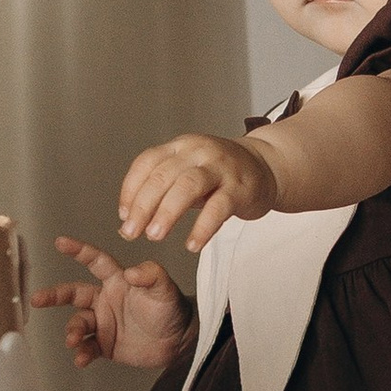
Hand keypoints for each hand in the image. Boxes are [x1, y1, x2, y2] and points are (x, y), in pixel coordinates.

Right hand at [35, 240, 195, 369]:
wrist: (180, 342)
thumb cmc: (174, 310)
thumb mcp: (165, 288)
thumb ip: (151, 275)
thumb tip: (130, 272)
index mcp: (117, 281)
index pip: (94, 260)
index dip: (78, 251)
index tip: (60, 242)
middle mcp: (106, 300)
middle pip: (73, 293)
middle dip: (54, 295)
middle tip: (37, 299)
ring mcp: (104, 323)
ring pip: (78, 324)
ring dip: (73, 331)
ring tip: (74, 341)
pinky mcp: (106, 345)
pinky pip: (88, 347)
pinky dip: (82, 353)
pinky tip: (82, 359)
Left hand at [116, 131, 278, 252]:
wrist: (266, 167)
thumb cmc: (221, 174)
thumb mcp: (188, 172)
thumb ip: (162, 191)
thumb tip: (129, 220)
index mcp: (180, 147)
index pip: (147, 163)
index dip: (130, 190)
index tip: (124, 216)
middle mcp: (198, 152)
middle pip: (163, 175)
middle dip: (143, 206)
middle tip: (131, 233)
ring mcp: (221, 167)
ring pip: (187, 186)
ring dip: (167, 213)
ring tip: (155, 236)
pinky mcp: (240, 187)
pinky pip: (218, 208)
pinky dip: (203, 228)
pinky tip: (192, 244)